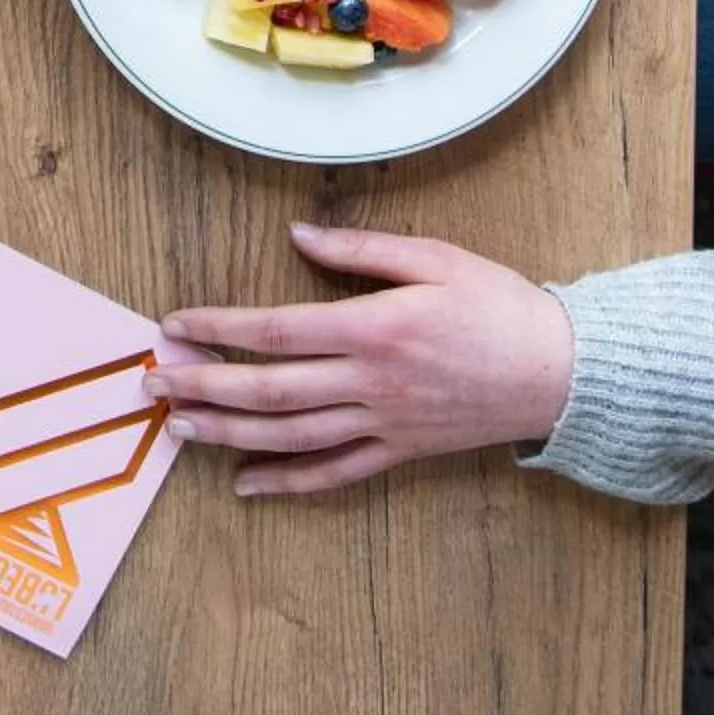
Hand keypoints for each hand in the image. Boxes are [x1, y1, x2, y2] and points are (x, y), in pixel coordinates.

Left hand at [156, 224, 571, 496]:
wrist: (563, 372)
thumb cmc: (500, 305)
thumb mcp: (434, 256)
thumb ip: (360, 248)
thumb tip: (296, 232)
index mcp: (375, 326)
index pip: (276, 330)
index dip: (218, 329)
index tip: (173, 326)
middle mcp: (372, 382)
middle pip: (270, 389)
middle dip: (203, 386)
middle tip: (151, 385)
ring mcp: (385, 423)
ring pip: (290, 436)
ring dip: (228, 433)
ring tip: (178, 427)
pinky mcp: (401, 452)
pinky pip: (335, 473)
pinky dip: (286, 482)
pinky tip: (244, 482)